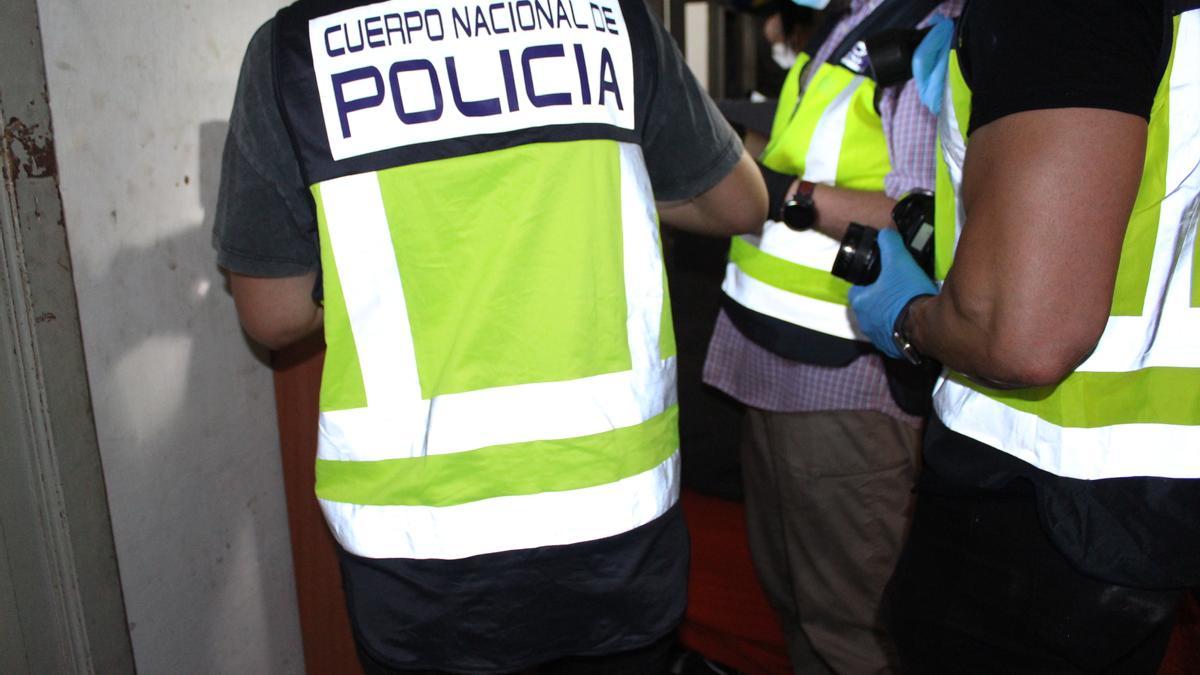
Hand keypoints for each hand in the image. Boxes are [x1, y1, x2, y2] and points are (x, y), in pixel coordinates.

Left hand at [848, 229, 936, 358]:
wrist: (926, 325)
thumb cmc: (907, 293)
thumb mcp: (898, 261)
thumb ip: (889, 244)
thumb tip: (885, 234)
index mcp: (860, 303)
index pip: (857, 289)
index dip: (868, 281)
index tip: (881, 277)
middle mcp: (865, 323)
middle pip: (869, 307)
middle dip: (881, 299)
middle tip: (898, 290)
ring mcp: (878, 338)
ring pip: (881, 323)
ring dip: (891, 315)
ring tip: (908, 305)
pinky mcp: (893, 349)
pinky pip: (894, 336)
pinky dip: (901, 329)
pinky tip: (913, 321)